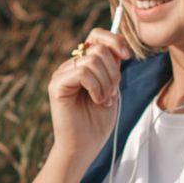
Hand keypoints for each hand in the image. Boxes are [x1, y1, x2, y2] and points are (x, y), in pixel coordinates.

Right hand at [48, 25, 133, 159]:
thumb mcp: (111, 88)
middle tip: (111, 94)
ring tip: (103, 100)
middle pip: (99, 49)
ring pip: (93, 60)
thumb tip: (118, 46)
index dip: (114, 40)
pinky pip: (83, 73)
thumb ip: (112, 66)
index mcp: (83, 64)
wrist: (84, 147)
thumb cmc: (97, 122)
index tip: (127, 56)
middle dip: (113, 72)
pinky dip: (96, 87)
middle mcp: (70, 66)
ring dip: (106, 83)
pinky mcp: (57, 85)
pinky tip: (96, 100)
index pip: (97, 36)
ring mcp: (61, 74)